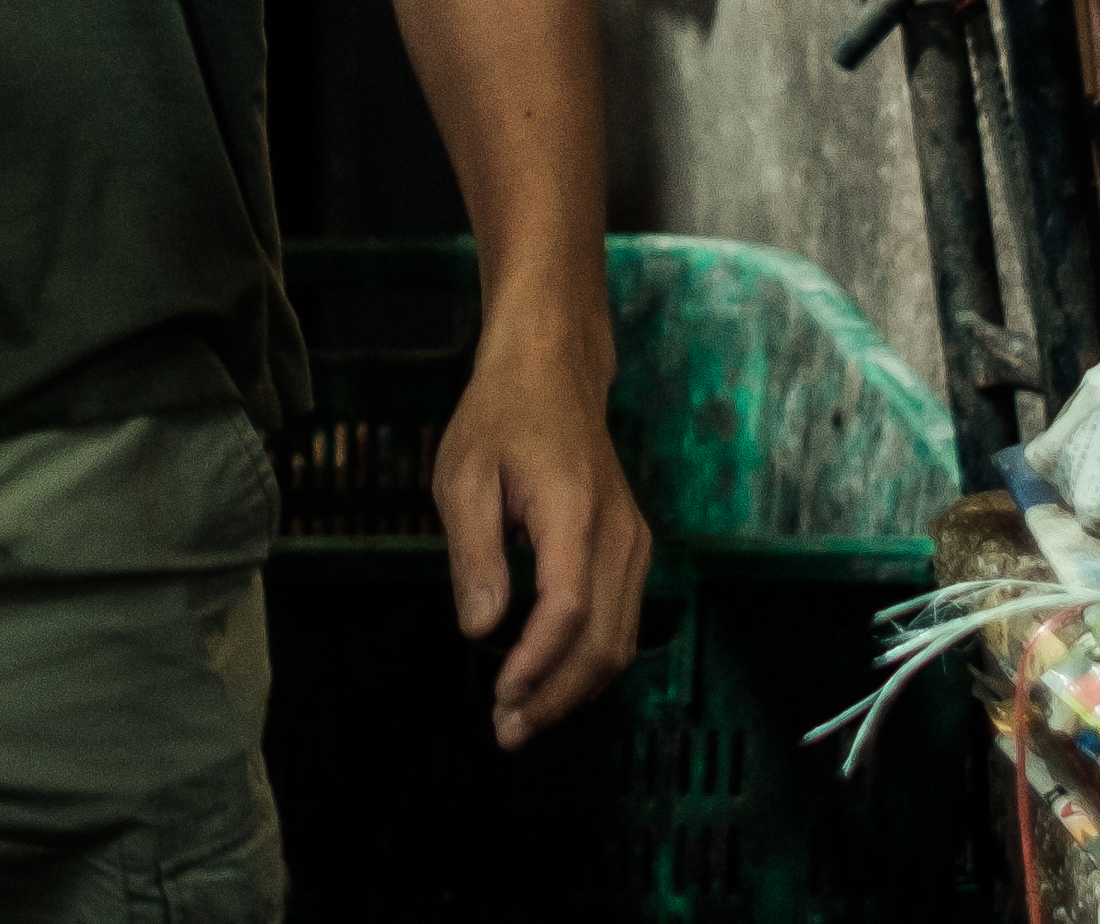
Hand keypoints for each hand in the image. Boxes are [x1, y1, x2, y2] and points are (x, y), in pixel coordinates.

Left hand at [441, 327, 656, 746]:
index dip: (537, 663)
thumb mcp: (464, 475)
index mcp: (574, 510)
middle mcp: (619, 533)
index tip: (502, 698)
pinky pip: (622, 622)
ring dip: (574, 690)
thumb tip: (479, 630)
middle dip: (556, 696)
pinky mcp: (634, 549)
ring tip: (523, 717)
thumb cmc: (501, 416)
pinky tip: (550, 680)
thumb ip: (475, 555)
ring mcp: (635, 543)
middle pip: (603, 641)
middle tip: (507, 730)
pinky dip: (589, 662)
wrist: (554, 370)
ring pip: (620, 642)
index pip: (568, 608)